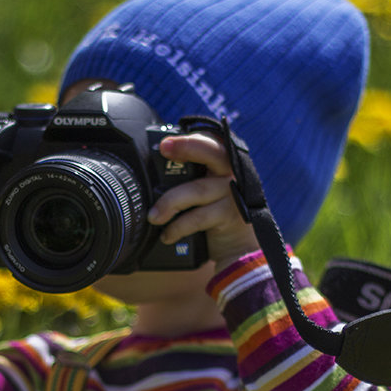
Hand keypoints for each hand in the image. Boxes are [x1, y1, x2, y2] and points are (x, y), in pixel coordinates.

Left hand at [149, 133, 259, 270]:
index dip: (189, 139)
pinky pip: (199, 217)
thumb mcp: (203, 195)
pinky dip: (179, 227)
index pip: (210, 142)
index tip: (165, 143)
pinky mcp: (231, 216)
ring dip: (169, 202)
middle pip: (212, 152)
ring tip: (153, 216)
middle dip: (187, 146)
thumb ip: (188, 181)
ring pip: (197, 190)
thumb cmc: (214, 219)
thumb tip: (151, 178)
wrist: (239, 251)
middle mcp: (232, 174)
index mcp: (224, 164)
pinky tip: (167, 234)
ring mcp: (234, 194)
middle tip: (164, 148)